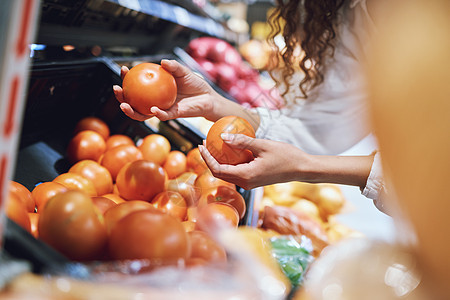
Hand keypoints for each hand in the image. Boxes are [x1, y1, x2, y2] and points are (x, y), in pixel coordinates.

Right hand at [113, 60, 217, 121]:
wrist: (208, 97)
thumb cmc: (194, 83)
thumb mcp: (183, 71)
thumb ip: (174, 66)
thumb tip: (162, 62)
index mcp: (155, 89)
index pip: (137, 84)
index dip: (127, 78)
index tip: (123, 69)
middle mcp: (155, 100)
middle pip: (133, 101)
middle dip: (121, 96)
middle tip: (116, 88)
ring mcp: (162, 109)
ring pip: (142, 113)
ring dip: (131, 111)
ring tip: (124, 105)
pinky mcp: (172, 116)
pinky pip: (161, 116)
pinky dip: (156, 113)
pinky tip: (152, 109)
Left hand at [198, 134, 314, 189]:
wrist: (302, 169)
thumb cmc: (286, 156)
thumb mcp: (263, 145)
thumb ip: (242, 141)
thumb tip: (222, 136)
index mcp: (246, 176)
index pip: (217, 169)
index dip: (206, 158)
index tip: (201, 144)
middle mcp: (245, 183)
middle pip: (219, 173)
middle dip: (209, 159)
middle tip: (204, 143)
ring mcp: (249, 183)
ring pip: (227, 174)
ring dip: (218, 161)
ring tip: (213, 144)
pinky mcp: (253, 180)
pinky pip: (236, 172)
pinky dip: (229, 162)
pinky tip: (229, 150)